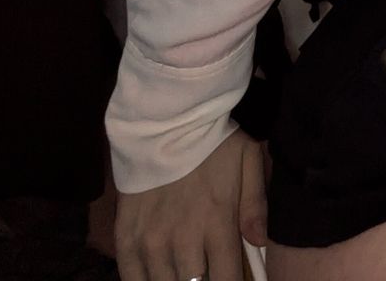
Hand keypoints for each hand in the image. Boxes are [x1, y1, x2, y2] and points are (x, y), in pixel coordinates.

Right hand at [114, 128, 267, 280]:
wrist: (164, 119)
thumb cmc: (211, 140)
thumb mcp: (248, 159)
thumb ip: (256, 204)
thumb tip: (259, 243)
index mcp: (217, 224)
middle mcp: (183, 240)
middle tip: (206, 273)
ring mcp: (151, 242)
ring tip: (184, 273)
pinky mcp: (126, 238)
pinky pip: (132, 280)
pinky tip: (157, 277)